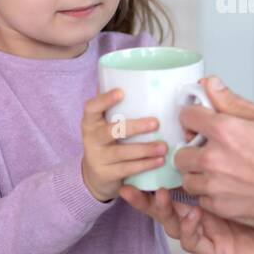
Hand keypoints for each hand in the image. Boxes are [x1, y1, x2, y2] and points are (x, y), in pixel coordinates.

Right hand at [80, 88, 167, 202]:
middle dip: (134, 127)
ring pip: (121, 153)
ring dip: (145, 149)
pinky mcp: (106, 174)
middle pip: (111, 131)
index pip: (91, 107)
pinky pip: (127, 169)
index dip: (105, 99)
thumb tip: (132, 78)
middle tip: (156, 122)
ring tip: (163, 146)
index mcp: (90, 121)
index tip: (121, 92)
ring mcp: (97, 158)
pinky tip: (159, 161)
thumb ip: (116, 106)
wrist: (94, 175)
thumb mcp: (105, 124)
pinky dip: (145, 165)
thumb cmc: (107, 141)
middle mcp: (91, 139)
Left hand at [172, 78, 253, 253]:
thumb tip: (211, 84)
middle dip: (193, 147)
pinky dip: (210, 193)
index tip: (203, 120)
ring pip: (187, 177)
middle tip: (212, 148)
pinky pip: (201, 198)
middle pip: (181, 151)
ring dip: (199, 172)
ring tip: (222, 169)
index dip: (195, 116)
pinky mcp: (222, 207)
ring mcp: (216, 186)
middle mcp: (215, 159)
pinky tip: (231, 186)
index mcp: (227, 131)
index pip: (187, 116)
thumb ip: (234, 102)